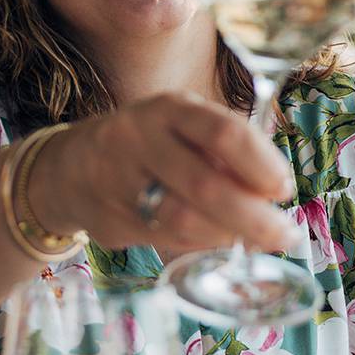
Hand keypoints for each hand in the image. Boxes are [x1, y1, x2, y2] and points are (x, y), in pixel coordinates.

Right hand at [30, 93, 297, 253]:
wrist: (69, 167)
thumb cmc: (151, 145)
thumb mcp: (183, 127)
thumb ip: (226, 152)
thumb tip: (274, 193)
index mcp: (168, 108)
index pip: (222, 132)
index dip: (260, 163)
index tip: (284, 188)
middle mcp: (139, 139)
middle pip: (205, 185)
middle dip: (253, 217)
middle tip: (284, 234)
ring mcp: (119, 182)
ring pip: (184, 220)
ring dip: (229, 236)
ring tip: (253, 240)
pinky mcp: (110, 221)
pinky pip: (166, 240)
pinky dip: (201, 245)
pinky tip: (218, 241)